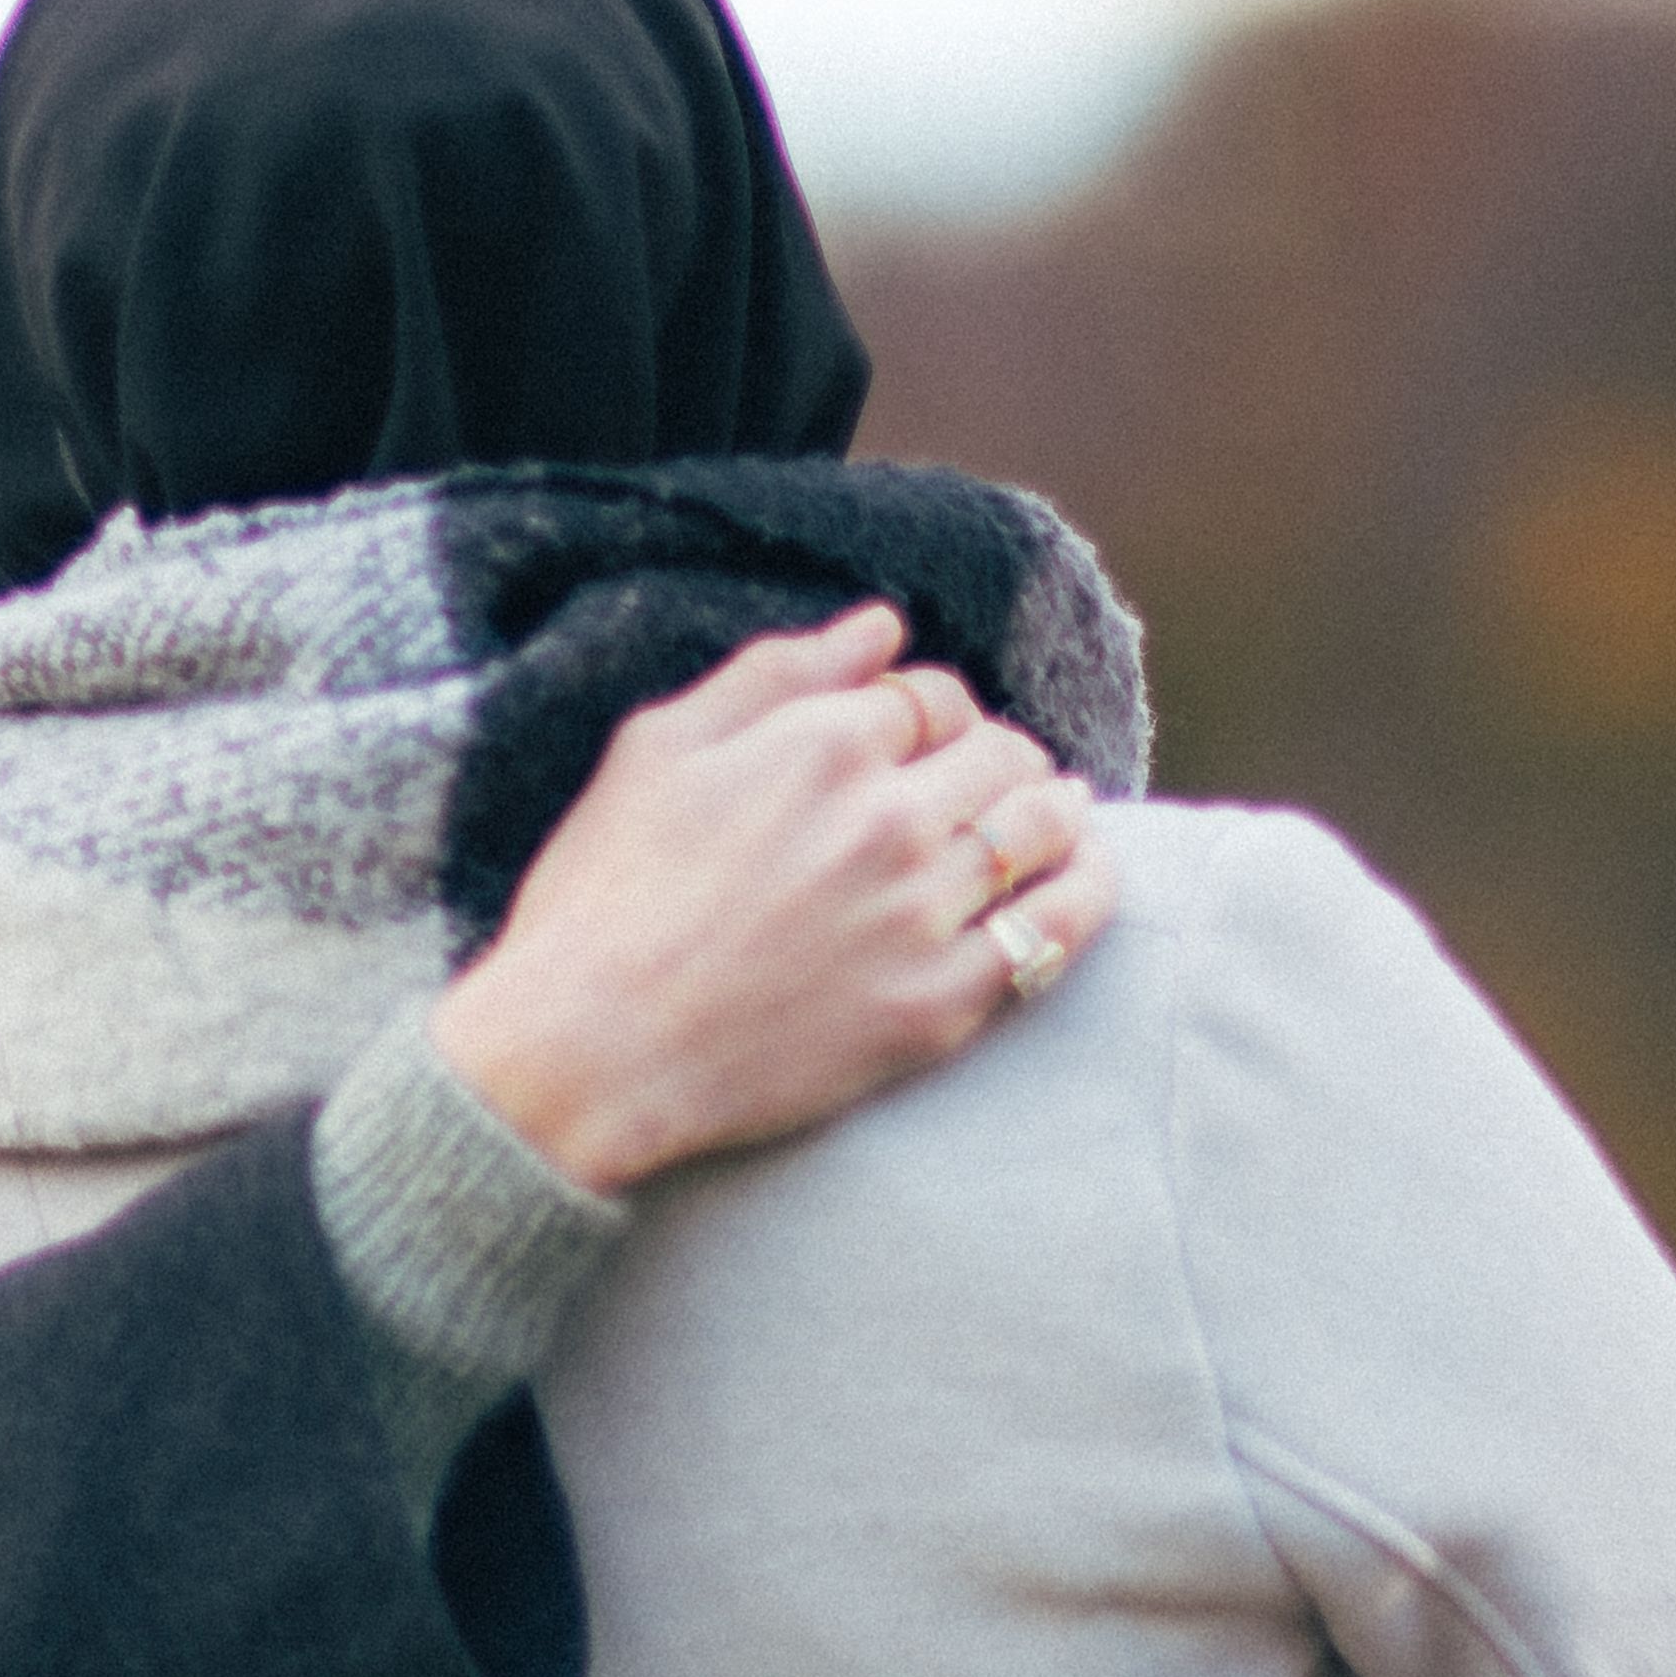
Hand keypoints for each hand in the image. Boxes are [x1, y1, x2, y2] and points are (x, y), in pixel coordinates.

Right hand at [424, 604, 1116, 1196]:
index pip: (932, 696)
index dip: (932, 712)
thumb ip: (776, 673)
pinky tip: (1084, 877)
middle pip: (1002, 754)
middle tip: (989, 779)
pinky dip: (1086, 891)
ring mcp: (921, 914)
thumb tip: (880, 624)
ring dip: (1059, 809)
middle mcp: (888, 819)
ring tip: (1057, 815)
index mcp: (821, 745)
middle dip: (999, 756)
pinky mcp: (939, 1005)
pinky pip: (1055, 933)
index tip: (920, 739)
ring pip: (1041, 828)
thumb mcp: (659, 749)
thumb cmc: (602, 897)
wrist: (588, 1053)